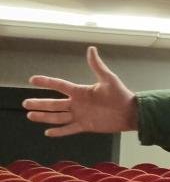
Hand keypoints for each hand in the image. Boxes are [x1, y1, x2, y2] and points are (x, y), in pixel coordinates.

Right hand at [23, 46, 138, 135]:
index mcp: (81, 91)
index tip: (32, 80)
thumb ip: (97, 66)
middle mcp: (78, 103)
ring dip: (44, 116)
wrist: (131, 112)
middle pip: (54, 103)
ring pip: (58, 116)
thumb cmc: (121, 95)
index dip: (46, 82)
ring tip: (30, 115)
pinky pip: (69, 129)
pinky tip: (48, 132)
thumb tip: (91, 49)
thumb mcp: (108, 79)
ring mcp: (81, 115)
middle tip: (25, 103)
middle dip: (40, 103)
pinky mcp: (86, 126)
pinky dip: (59, 132)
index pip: (59, 85)